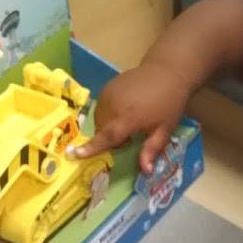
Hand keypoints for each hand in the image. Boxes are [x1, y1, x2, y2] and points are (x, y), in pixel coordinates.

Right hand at [73, 60, 189, 173]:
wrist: (165, 71)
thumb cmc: (168, 103)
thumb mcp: (165, 129)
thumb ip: (152, 150)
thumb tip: (145, 172)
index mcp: (129, 117)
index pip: (107, 137)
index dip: (91, 148)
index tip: (74, 154)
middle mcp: (114, 105)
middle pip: (102, 130)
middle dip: (111, 139)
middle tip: (131, 138)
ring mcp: (108, 94)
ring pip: (99, 120)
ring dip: (108, 127)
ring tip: (127, 123)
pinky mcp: (107, 87)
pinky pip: (100, 108)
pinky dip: (107, 115)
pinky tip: (123, 111)